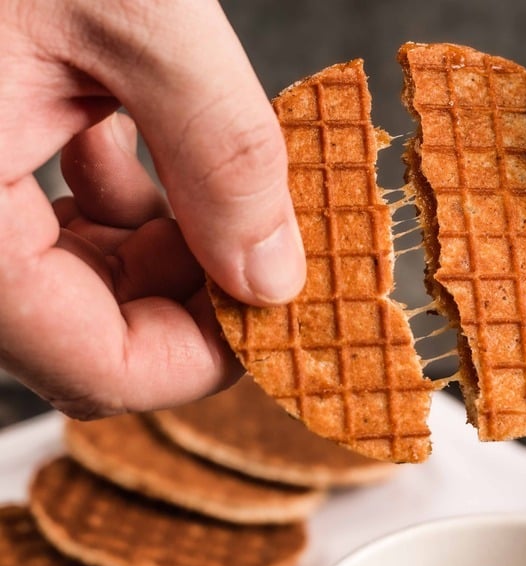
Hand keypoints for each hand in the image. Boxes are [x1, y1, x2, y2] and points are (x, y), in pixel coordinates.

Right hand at [0, 0, 304, 416]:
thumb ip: (219, 154)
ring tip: (213, 181)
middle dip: (195, 296)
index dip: (210, 357)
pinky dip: (114, 201)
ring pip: (76, 286)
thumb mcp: (129, 6)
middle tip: (263, 239)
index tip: (282, 312)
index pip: (104, 371)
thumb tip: (271, 276)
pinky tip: (138, 141)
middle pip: (95, 338)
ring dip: (163, 247)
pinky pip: (46, 225)